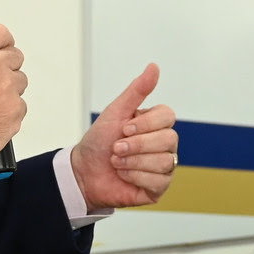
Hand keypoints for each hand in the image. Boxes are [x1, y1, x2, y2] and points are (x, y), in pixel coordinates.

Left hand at [71, 64, 178, 209]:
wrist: (83, 172)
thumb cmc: (98, 142)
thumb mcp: (116, 112)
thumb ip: (137, 90)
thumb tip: (154, 66)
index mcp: (156, 124)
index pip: (167, 117)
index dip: (145, 124)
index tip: (124, 128)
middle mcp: (164, 144)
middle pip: (169, 140)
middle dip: (137, 145)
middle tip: (116, 148)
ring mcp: (164, 166)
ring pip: (165, 162)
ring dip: (133, 162)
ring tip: (117, 163)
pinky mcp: (159, 187)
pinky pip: (159, 181)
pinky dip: (135, 177)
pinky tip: (124, 176)